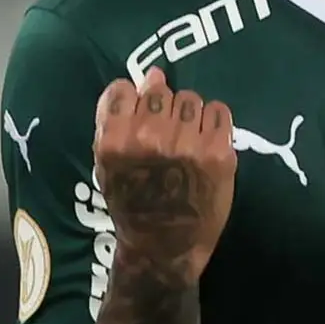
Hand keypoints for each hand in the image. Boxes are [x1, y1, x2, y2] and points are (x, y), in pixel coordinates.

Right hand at [93, 67, 236, 280]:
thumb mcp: (106, 165)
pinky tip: (206, 139)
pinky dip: (214, 120)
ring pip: (190, 98)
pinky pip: (219, 110)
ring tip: (187, 137)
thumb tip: (147, 76)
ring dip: (189, 113)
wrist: (165, 247)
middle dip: (163, 106)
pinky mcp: (218, 153)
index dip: (133, 99)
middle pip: (160, 91)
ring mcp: (187, 146)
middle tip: (167, 131)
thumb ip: (116, 120)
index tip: (140, 114)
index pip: (123, 90)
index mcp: (116, 142)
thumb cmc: (132, 203)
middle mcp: (151, 139)